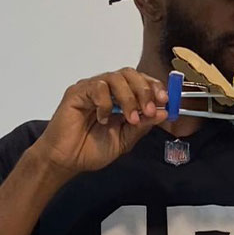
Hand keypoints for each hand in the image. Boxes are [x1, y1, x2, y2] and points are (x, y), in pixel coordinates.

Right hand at [29, 68, 169, 177]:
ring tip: (130, 118)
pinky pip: (96, 87)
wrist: (68, 160)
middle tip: (149, 109)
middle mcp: (107, 89)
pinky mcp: (76, 93)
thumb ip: (143, 125)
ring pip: (115, 77)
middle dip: (144, 90)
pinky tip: (103, 119)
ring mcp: (91, 89)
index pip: (141, 81)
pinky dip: (105, 102)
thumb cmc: (93, 149)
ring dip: (128, 98)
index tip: (165, 100)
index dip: (154, 87)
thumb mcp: (126, 139)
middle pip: (130, 74)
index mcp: (121, 98)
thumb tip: (163, 112)